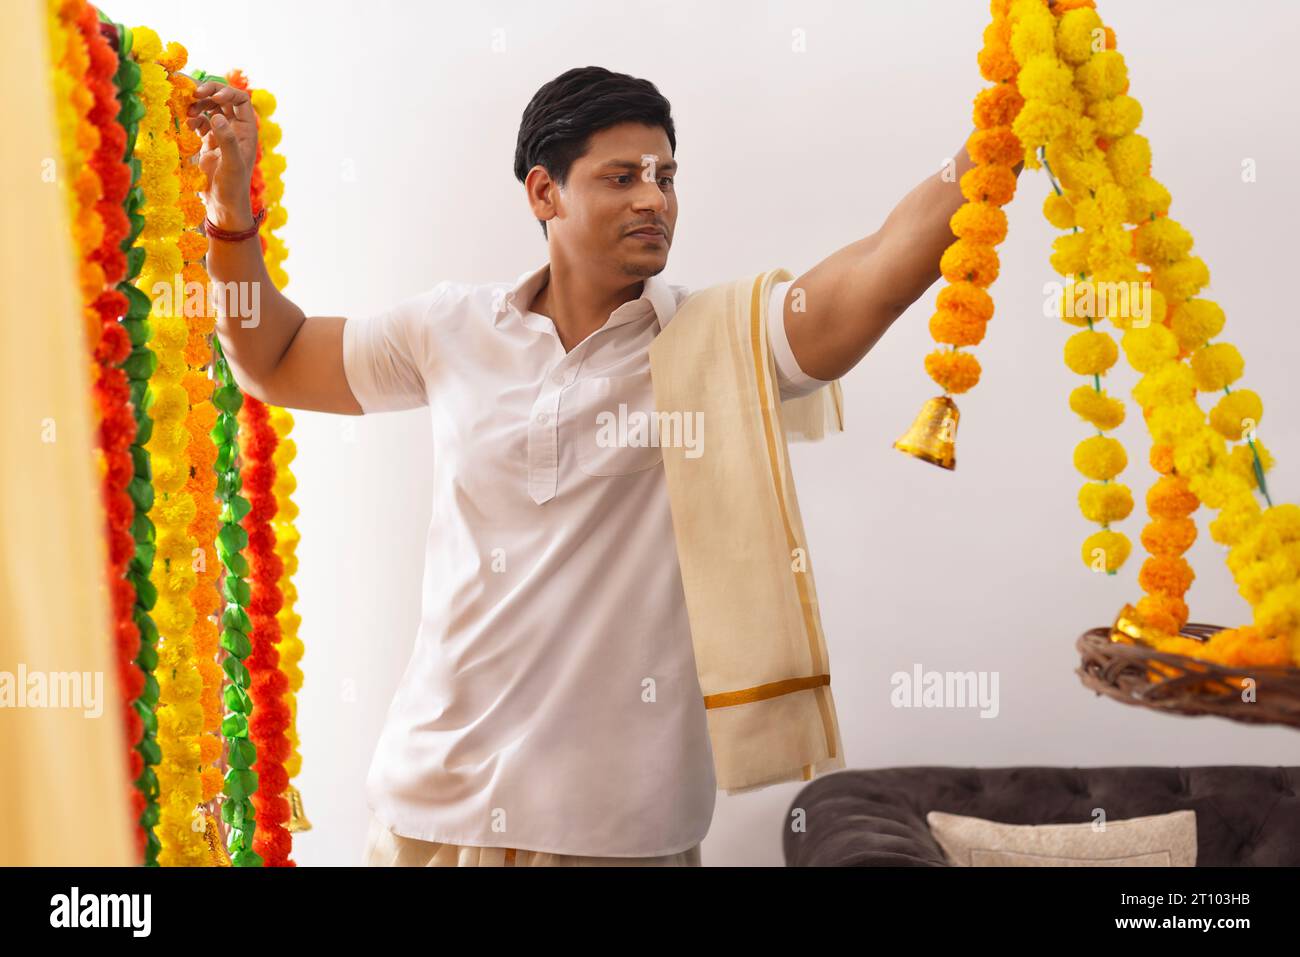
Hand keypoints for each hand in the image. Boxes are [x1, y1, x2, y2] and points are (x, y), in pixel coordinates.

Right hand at [186, 80, 259, 229]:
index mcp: (247, 130)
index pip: (240, 100)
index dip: (226, 92)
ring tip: (186, 109)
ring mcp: (221, 135)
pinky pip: (200, 121)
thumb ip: (226, 140)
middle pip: (223, 99)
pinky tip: (186, 123)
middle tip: (192, 92)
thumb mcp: (231, 164)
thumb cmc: (232, 187)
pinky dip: (192, 118)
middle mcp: (236, 129)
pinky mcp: (209, 142)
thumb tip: (217, 116)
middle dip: (208, 92)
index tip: (210, 97)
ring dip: (198, 104)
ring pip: (210, 108)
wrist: (223, 206)